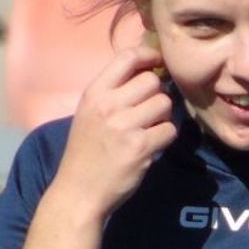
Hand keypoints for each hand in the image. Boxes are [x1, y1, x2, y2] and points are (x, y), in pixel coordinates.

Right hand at [52, 43, 175, 220]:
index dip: (148, 56)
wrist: (78, 192)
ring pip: (164, 104)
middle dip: (157, 94)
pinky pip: (169, 130)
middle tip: (149, 111)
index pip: (127, 57)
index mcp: (94, 93)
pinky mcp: (140, 147)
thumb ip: (113, 91)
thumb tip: (148, 69)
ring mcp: (124, 126)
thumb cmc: (86, 152)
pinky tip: (152, 145)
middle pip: (152, 81)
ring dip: (163, 116)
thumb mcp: (89, 113)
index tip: (157, 63)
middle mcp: (108, 105)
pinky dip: (165, 137)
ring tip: (149, 129)